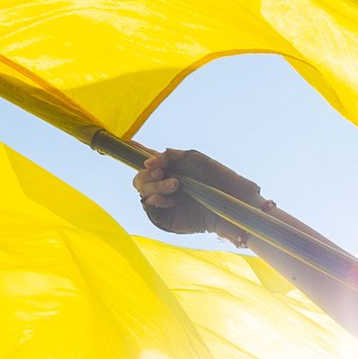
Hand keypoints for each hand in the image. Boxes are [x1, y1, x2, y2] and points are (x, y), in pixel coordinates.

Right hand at [133, 148, 263, 244]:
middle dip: (148, 173)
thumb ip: (170, 156)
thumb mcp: (194, 158)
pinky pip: (148, 206)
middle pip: (140, 177)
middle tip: (162, 173)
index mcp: (172, 169)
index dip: (137, 151)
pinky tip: (171, 200)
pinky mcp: (165, 216)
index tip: (127, 142)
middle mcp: (165, 183)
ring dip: (155, 185)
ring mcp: (164, 200)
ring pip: (142, 190)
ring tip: (175, 186)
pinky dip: (156, 200)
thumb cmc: (218, 177)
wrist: (230, 202)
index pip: (150, 160)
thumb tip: (146, 163)